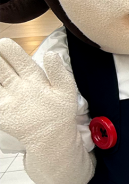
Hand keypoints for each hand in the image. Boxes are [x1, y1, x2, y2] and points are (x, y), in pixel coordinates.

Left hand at [0, 39, 94, 183]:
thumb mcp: (67, 91)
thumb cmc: (58, 112)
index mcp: (35, 80)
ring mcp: (7, 102)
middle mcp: (19, 89)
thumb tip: (52, 53)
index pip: (18, 58)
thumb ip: (59, 71)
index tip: (3, 43)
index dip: (7, 48)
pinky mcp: (0, 113)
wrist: (50, 139)